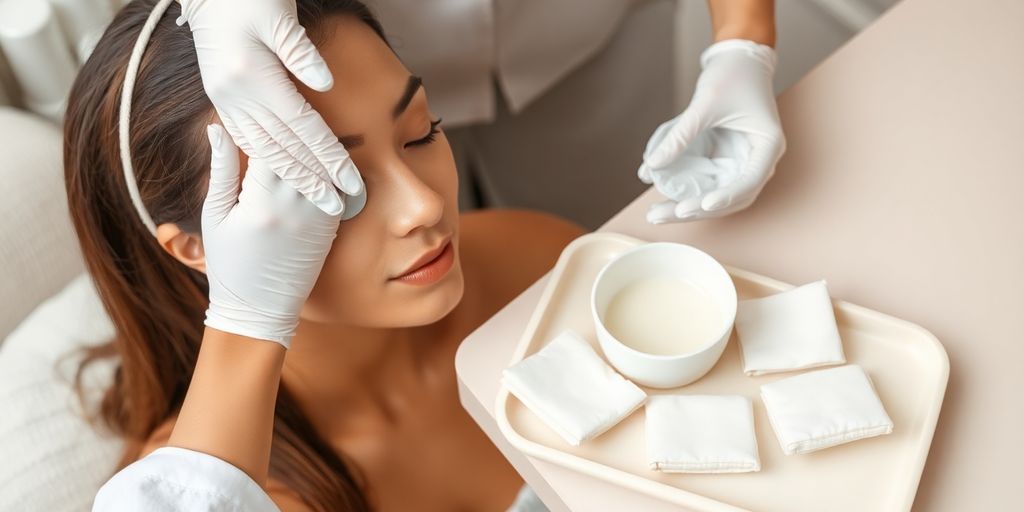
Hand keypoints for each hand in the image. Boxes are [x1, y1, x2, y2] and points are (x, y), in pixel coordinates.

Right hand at [177, 0, 362, 216]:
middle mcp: (236, 95)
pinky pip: (246, 139)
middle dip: (314, 179)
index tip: (351, 181)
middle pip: (283, 147)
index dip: (329, 157)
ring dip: (293, 176)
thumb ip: (300, 52)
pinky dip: (269, 160)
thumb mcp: (277, 17)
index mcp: (252, 77)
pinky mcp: (221, 98)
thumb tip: (326, 84)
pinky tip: (286, 174)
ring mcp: (225, 99)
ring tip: (319, 198)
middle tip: (341, 204)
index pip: (302, 127)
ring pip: (263, 149)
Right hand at [201, 124, 340, 346]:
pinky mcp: (332, 226)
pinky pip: (337, 187)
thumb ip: (222, 169)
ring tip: (308, 122)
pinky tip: (321, 154)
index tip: (264, 102)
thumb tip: (218, 126)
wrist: (261, 309)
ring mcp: (319, 216)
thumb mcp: (216, 215)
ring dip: (317, 145)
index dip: (268, 121)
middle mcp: (296, 206)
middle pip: (303, 150)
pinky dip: (329, 169)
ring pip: (325, 166)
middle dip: (296, 126)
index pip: (272, 144)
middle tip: (293, 101)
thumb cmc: (229, 263)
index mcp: (261, 201)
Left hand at [637, 39, 785, 222]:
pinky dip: (687, 190)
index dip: (726, 196)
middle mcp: (758, 160)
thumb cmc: (733, 74)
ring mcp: (742, 162)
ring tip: (657, 213)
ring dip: (689, 206)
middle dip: (696, 210)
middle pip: (731, 197)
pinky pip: (707, 182)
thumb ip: (679, 135)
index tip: (702, 205)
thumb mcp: (705, 103)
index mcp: (767, 146)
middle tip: (663, 215)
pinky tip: (662, 196)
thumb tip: (651, 166)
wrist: (737, 58)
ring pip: (717, 195)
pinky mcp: (725, 159)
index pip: (749, 181)